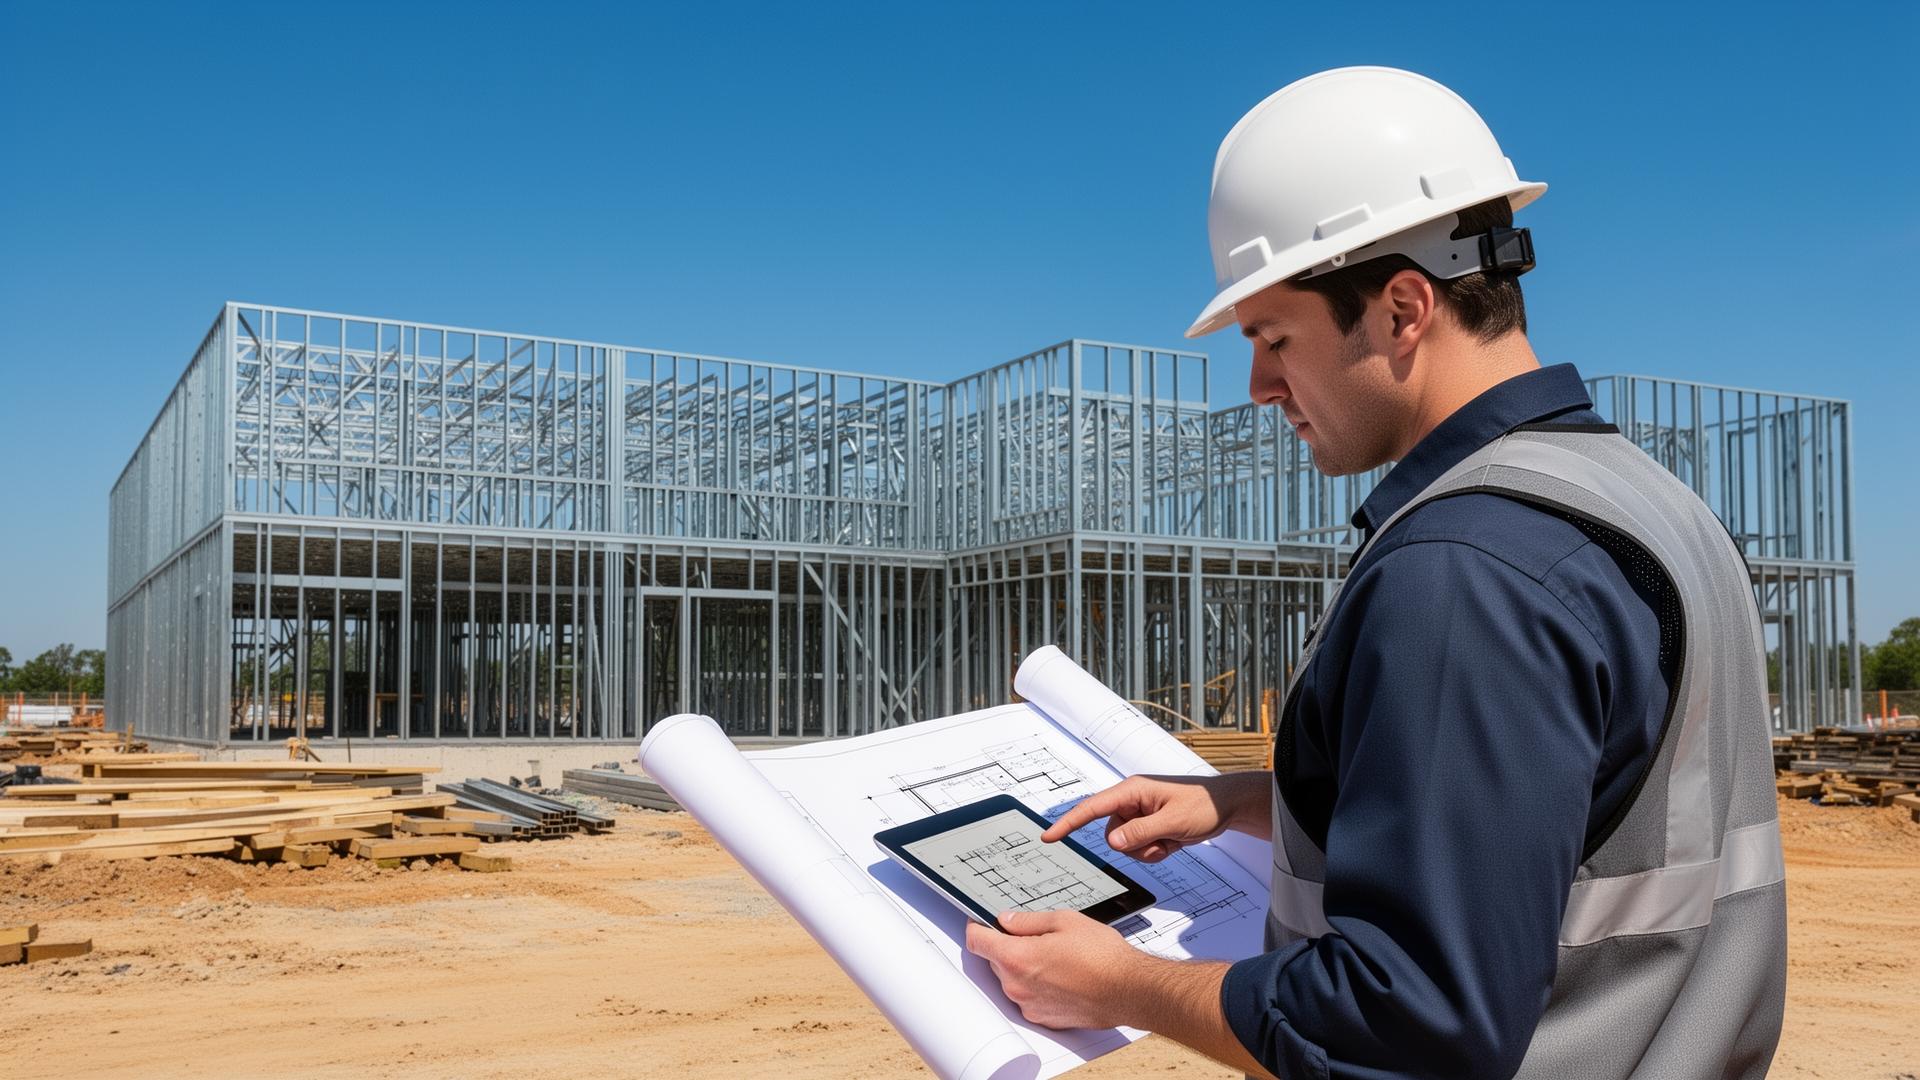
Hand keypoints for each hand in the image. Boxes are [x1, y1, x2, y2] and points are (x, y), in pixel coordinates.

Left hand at [964, 909, 1143, 1029]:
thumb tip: (1008, 920)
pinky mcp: (1043, 1017)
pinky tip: (1061, 974)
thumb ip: (1028, 921)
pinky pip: (1028, 997)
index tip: (981, 921)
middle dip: (1006, 946)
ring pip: (1012, 979)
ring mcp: (1029, 1005)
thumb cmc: (1102, 956)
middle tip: (1034, 935)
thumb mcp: (1064, 921)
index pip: (977, 942)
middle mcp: (1017, 986)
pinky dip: (1036, 985)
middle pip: (994, 960)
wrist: (1128, 990)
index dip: (977, 927)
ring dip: (1023, 966)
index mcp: (1017, 958)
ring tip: (1055, 955)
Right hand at [1042, 773, 1262, 861]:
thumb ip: (1140, 832)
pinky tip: (1173, 842)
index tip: (1049, 836)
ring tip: (1172, 838)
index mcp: (1132, 791)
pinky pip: (1139, 849)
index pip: (1093, 808)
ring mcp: (1140, 815)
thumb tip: (1112, 843)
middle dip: (1136, 845)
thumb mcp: (1173, 821)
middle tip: (1164, 837)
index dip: (1069, 822)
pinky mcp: (1148, 826)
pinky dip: (1155, 851)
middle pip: (1113, 835)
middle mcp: (1132, 801)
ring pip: (1126, 845)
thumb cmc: (1203, 805)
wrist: (1226, 806)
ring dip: (1148, 849)